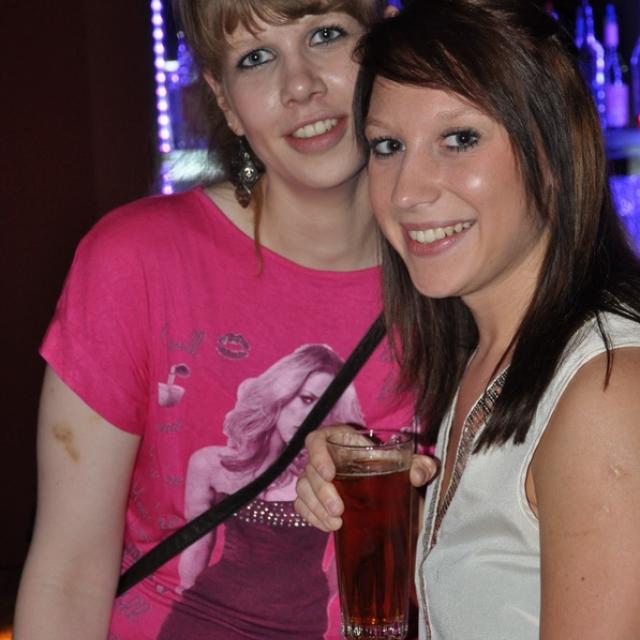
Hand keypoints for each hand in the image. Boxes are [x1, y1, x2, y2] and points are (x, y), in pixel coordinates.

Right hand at [295, 425, 437, 531]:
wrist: (390, 491)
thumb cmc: (393, 469)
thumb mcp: (408, 464)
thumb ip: (421, 465)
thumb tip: (418, 474)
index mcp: (341, 440)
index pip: (317, 439)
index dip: (318, 454)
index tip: (330, 474)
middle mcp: (324, 457)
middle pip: (309, 470)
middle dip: (321, 492)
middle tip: (340, 510)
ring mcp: (316, 478)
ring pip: (303, 489)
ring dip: (316, 507)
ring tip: (336, 523)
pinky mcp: (314, 497)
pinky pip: (302, 505)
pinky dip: (312, 516)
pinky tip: (329, 526)